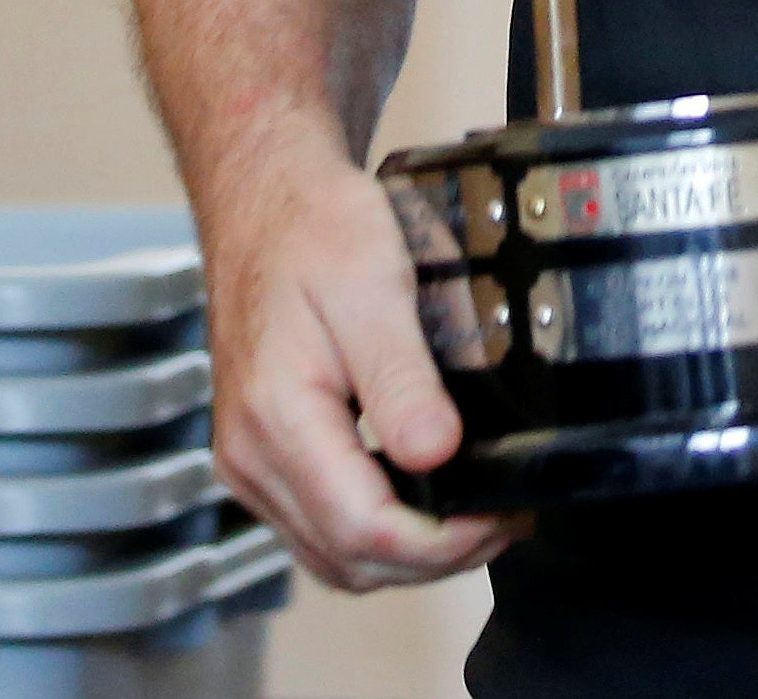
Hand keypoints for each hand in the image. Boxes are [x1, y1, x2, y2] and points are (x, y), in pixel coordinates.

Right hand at [193, 130, 512, 592]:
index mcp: (277, 418)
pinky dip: (375, 530)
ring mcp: (251, 459)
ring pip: (333, 554)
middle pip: (350, 560)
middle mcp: (252, 455)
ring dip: (407, 555)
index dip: (444, 544)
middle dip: (437, 559)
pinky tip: (425, 498)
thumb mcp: (371, 287)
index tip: (501, 518)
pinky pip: (319, 524)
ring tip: (477, 517)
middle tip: (505, 521)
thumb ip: (402, 378)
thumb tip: (437, 453)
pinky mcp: (261, 453)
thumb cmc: (312, 230)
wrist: (265, 198)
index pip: (364, 530)